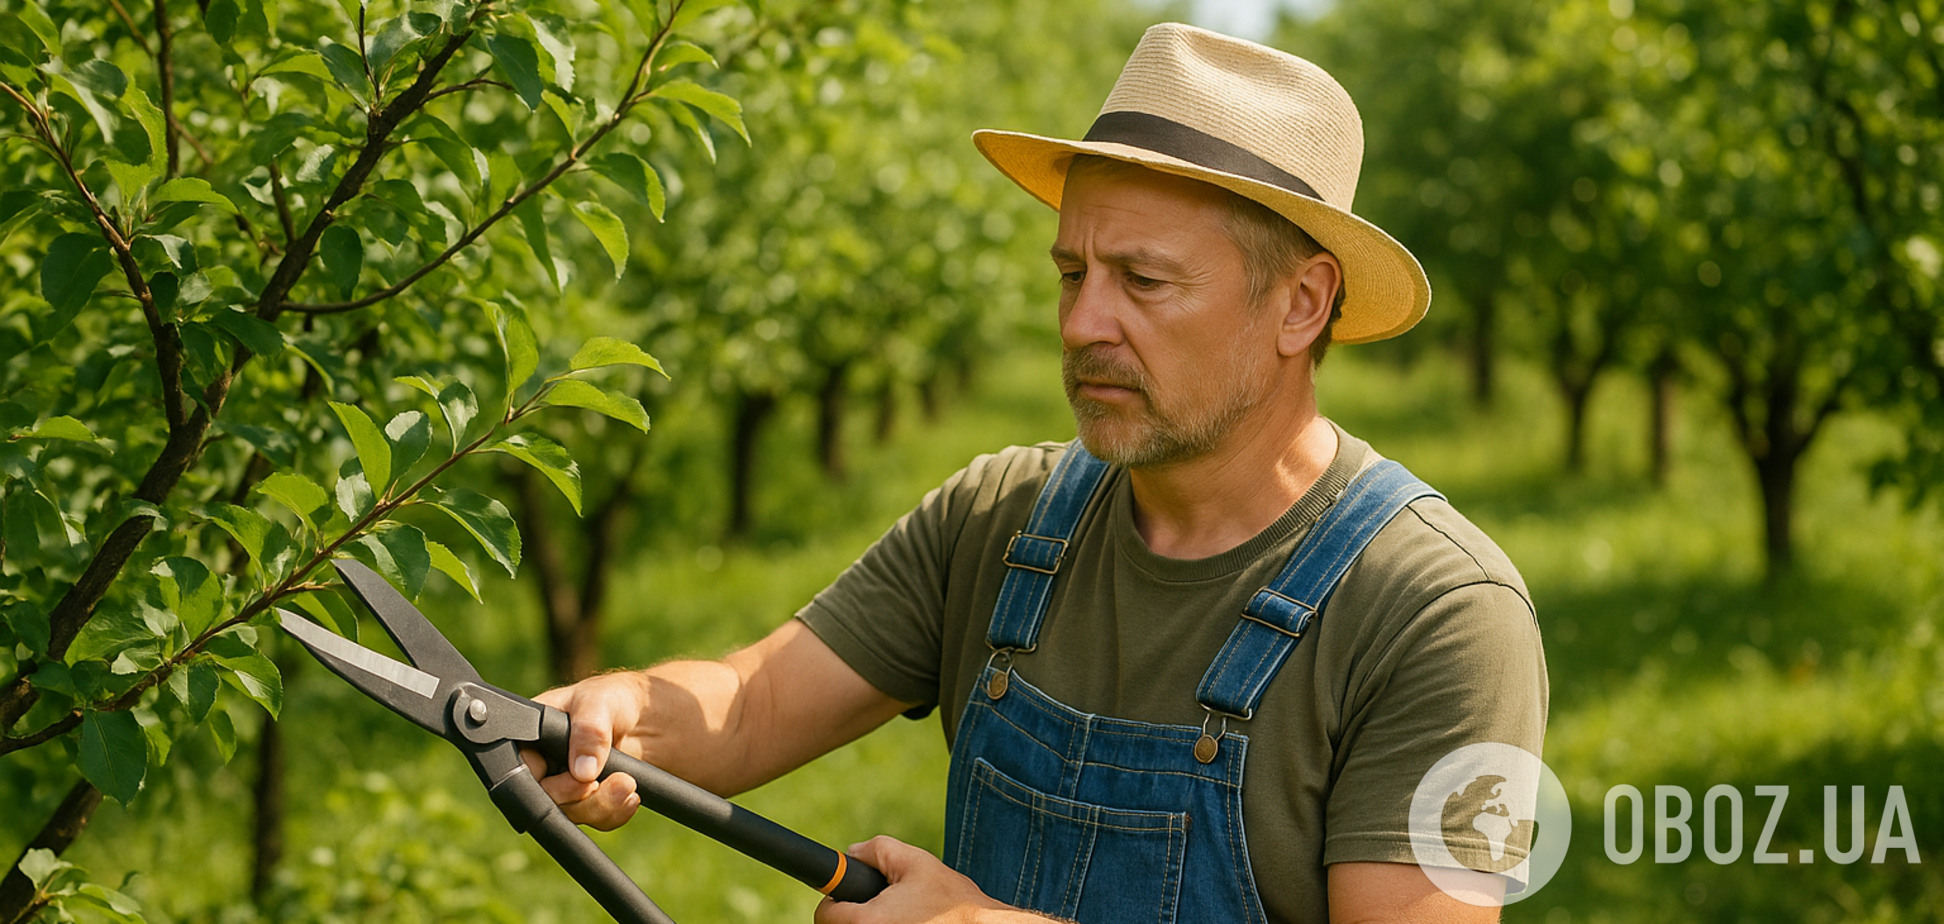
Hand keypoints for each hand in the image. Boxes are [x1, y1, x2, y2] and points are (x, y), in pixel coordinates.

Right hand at [517, 671, 653, 829]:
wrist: (646, 716)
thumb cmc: (613, 698)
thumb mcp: (599, 703)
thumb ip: (589, 731)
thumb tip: (582, 771)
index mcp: (531, 737)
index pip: (522, 772)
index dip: (549, 784)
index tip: (581, 781)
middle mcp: (543, 764)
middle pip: (546, 800)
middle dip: (578, 799)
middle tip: (601, 783)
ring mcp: (565, 784)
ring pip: (571, 814)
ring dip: (601, 806)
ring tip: (627, 784)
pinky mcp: (587, 800)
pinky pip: (595, 820)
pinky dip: (614, 813)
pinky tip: (630, 796)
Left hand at [812, 836, 1047, 923]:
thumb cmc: (953, 901)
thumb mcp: (915, 862)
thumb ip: (878, 850)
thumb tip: (852, 852)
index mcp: (867, 922)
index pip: (825, 915)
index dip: (837, 900)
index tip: (853, 896)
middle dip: (856, 914)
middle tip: (882, 905)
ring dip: (875, 922)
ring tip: (903, 915)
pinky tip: (911, 922)